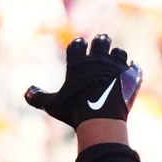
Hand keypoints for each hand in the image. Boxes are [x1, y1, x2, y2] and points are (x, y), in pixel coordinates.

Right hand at [24, 35, 142, 127]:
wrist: (101, 119)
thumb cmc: (74, 111)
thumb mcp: (52, 106)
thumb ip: (38, 98)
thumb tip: (27, 92)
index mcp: (79, 63)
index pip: (77, 45)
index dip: (78, 45)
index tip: (79, 46)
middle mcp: (98, 59)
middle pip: (101, 41)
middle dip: (100, 41)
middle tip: (100, 42)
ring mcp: (116, 66)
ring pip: (119, 53)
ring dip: (116, 56)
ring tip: (114, 61)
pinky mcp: (130, 76)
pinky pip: (134, 68)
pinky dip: (132, 71)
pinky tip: (129, 73)